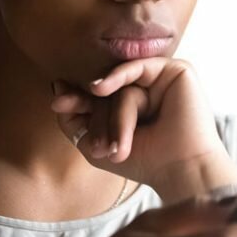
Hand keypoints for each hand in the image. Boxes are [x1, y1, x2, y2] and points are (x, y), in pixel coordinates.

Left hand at [51, 57, 236, 198]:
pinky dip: (116, 76)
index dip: (76, 99)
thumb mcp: (94, 144)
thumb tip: (57, 85)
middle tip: (83, 132)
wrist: (180, 170)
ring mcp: (161, 80)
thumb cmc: (143, 162)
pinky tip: (99, 88)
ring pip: (122, 86)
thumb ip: (72, 119)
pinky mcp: (176, 70)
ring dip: (113, 117)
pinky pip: (137, 66)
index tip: (57, 104)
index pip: (98, 95)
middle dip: (91, 111)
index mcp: (131, 105)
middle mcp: (146, 89)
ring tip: (113, 148)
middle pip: (107, 89)